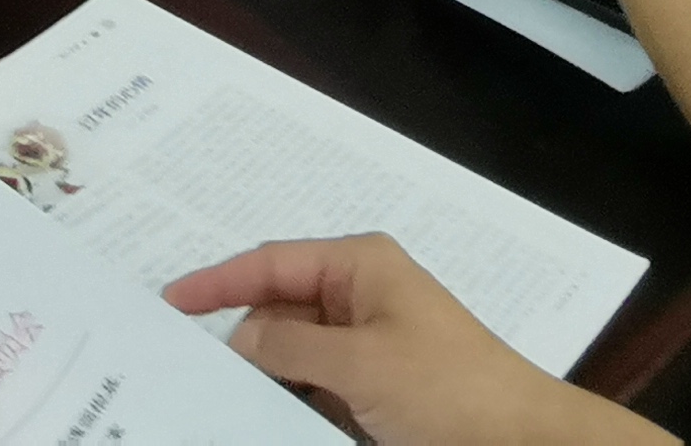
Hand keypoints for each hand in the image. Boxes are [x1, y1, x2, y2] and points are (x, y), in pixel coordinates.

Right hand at [163, 238, 597, 445]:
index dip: (216, 281)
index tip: (169, 303)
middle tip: (183, 360)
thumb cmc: (448, 386)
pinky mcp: (378, 385)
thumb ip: (290, 344)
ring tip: (215, 391)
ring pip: (295, 350)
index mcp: (360, 265)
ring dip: (264, 371)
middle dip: (237, 332)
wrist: (521, 440)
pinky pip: (318, 383)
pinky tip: (263, 414)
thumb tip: (239, 335)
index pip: (271, 263)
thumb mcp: (359, 363)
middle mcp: (361, 293)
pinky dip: (291, 396)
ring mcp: (370, 341)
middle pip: (278, 305)